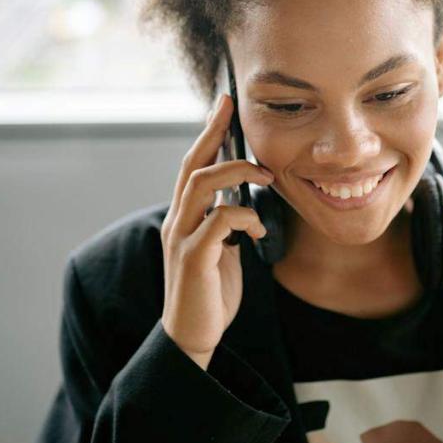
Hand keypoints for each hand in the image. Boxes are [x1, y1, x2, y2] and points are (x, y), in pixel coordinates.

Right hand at [160, 94, 273, 369]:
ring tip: (264, 175)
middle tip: (233, 109)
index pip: (193, 165)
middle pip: (192, 165)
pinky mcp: (193, 259)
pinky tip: (257, 228)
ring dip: (235, 172)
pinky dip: (243, 217)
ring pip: (200, 186)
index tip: (224, 106)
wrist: (192, 336)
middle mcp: (177, 221)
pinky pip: (218, 222)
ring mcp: (182, 239)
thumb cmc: (210, 292)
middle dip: (213, 133)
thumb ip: (225, 223)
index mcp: (184, 217)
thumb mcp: (220, 249)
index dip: (208, 134)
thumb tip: (245, 199)